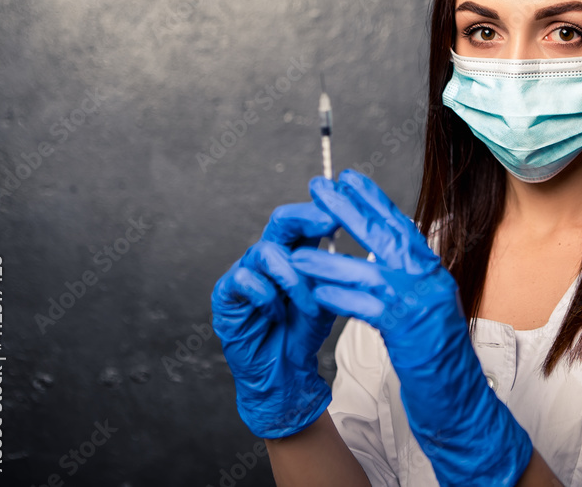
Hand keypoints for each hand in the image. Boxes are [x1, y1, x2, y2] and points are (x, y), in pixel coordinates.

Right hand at [210, 202, 338, 438]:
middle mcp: (266, 256)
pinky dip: (267, 297)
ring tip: (310, 307)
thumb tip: (356, 242)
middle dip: (304, 218)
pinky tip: (277, 316)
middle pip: (280, 222)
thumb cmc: (304, 331)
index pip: (303, 219)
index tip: (345, 208)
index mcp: (292, 252)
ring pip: (266, 253)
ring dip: (293, 280)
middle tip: (328, 222)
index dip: (320, 210)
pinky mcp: (226, 295)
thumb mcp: (327, 297)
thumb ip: (334, 270)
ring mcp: (244, 272)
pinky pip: (244, 280)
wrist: (283, 372)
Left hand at [293, 169, 534, 486]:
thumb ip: (412, 283)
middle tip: (320, 187)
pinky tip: (313, 290)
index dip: (374, 200)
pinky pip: (363, 305)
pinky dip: (336, 296)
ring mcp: (420, 302)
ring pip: (367, 270)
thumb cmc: (441, 362)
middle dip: (349, 209)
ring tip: (297, 248)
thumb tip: (388, 260)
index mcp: (435, 273)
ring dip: (329, 258)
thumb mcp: (430, 312)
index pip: (402, 226)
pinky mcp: (406, 328)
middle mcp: (430, 280)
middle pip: (386, 235)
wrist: (462, 402)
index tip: (349, 179)